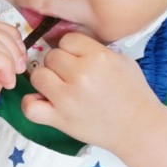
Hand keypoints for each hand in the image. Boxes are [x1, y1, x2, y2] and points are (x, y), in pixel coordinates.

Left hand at [22, 32, 163, 152]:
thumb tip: (69, 43)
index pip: (67, 39)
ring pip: (37, 75)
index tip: (78, 59)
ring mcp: (67, 98)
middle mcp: (81, 75)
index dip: (71, 48)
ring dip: (45, 80)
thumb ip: (95, 49)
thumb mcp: (121, 60)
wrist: (137, 126)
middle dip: (59, 64)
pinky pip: (29, 106)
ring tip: (59, 88)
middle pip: (51, 56)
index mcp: (98, 57)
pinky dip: (31, 103)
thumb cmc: (132, 92)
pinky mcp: (59, 119)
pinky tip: (43, 102)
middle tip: (71, 76)